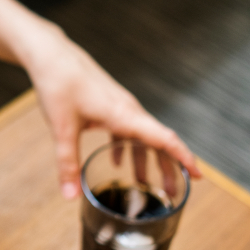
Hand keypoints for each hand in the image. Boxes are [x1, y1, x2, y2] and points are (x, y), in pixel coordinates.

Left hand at [25, 26, 201, 199]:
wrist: (50, 53)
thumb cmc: (59, 84)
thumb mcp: (62, 129)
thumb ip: (67, 164)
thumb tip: (69, 196)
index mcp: (124, 115)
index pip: (164, 139)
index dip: (184, 158)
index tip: (199, 177)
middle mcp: (128, 109)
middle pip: (157, 141)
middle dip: (167, 167)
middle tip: (174, 193)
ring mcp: (118, 105)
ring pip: (141, 136)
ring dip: (145, 159)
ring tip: (146, 184)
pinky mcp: (106, 103)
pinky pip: (124, 128)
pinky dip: (126, 146)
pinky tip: (117, 161)